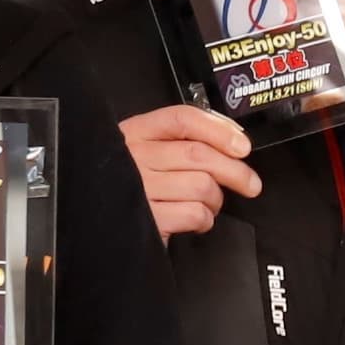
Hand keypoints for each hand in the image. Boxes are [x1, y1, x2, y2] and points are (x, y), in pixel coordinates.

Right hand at [121, 104, 258, 238]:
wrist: (95, 226)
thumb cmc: (130, 186)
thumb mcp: (146, 153)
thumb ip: (180, 141)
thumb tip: (233, 139)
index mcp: (135, 133)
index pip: (181, 119)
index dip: (218, 130)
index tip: (242, 145)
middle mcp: (133, 157)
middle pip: (198, 154)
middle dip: (235, 171)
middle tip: (250, 183)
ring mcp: (138, 188)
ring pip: (202, 185)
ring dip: (216, 199)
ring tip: (208, 204)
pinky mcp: (146, 219)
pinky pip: (194, 213)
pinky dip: (204, 219)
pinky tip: (195, 219)